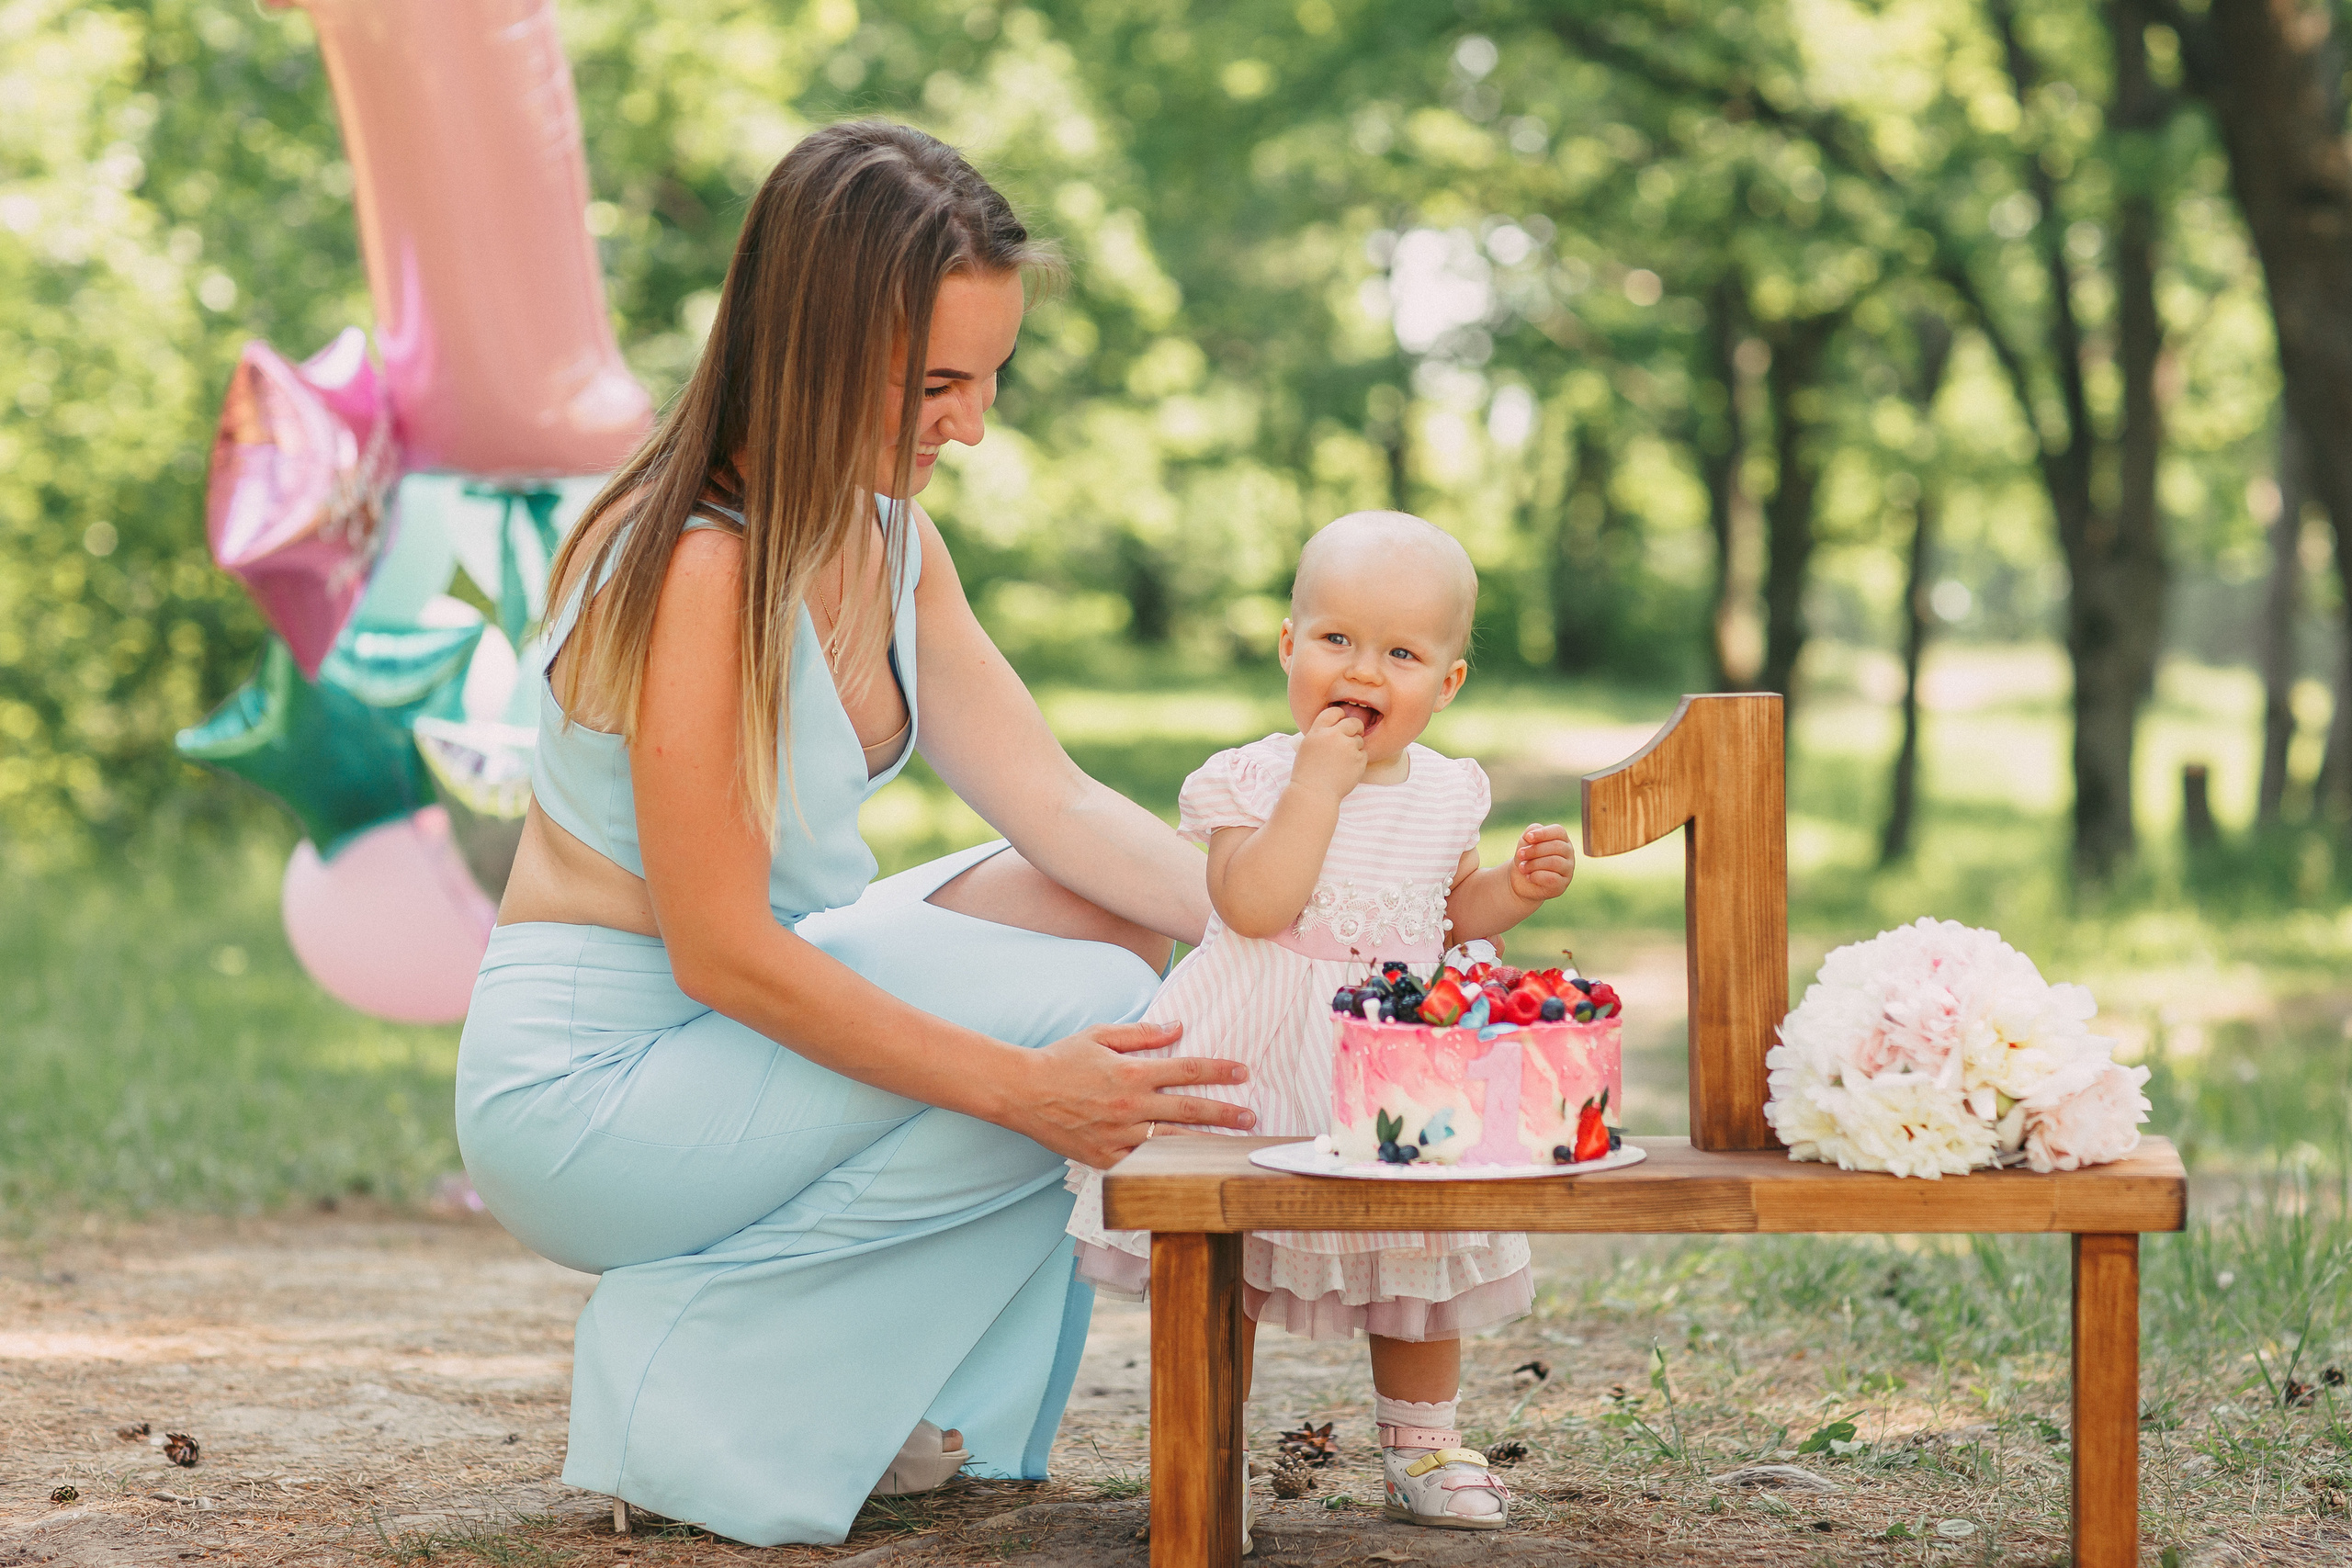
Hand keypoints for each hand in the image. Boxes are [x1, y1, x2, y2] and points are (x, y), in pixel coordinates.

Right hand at [1008, 1020, 1255, 1168]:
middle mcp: (1130, 1105)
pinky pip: (1143, 1164)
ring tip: (1231, 1147)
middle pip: (1189, 1110)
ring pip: (1172, 1141)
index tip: (1243, 1072)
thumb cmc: (1061, 1060)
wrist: (1023, 1092)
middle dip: (1225, 1113)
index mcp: (1132, 1072)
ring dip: (1206, 1143)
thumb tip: (1178, 1028)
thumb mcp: (1101, 1035)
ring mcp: (1118, 1135)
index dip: (1219, 1070)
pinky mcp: (1105, 1157)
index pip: (1187, 1070)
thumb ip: (1143, 1034)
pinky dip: (1167, 1165)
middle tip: (1251, 1118)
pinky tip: (1189, 1166)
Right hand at [1290, 704, 1368, 800]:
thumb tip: (1338, 725)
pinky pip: (1363, 754)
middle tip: (1354, 735)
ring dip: (1354, 748)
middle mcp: (1333, 735)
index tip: (1342, 721)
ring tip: (1341, 762)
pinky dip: (1358, 760)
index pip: (1334, 712)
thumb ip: (1322, 734)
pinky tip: (1346, 769)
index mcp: (1318, 731)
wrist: (1314, 794)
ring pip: (1359, 740)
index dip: (1340, 716)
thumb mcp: (1308, 747)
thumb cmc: (1308, 773)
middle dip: (1355, 728)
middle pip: (1353, 722)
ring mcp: (1348, 747)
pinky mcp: (1358, 760)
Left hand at [1508, 823, 1574, 903]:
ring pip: (1554, 862)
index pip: (1559, 831)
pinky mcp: (1562, 884)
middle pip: (1557, 846)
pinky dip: (1536, 876)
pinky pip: (1552, 878)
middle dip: (1535, 850)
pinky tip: (1529, 876)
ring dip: (1533, 864)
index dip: (1543, 833)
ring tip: (1521, 867)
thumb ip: (1531, 831)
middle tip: (1520, 855)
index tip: (1528, 837)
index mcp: (1562, 839)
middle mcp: (1568, 853)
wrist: (1521, 880)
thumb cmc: (1527, 857)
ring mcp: (1567, 869)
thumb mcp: (1526, 841)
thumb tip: (1533, 832)